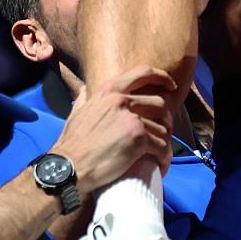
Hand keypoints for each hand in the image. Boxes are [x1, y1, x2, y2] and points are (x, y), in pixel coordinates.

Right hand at [52, 66, 175, 189]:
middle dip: (166, 121)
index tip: (171, 86)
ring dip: (164, 144)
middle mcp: (122, 101)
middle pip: (159, 103)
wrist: (69, 167)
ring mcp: (132, 118)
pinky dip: (164, 158)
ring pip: (162, 128)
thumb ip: (84, 99)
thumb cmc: (72, 144)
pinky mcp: (139, 138)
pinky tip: (161, 166)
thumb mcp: (77, 114)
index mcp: (109, 92)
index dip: (161, 77)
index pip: (142, 72)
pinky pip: (162, 147)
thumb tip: (85, 89)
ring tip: (160, 156)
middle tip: (164, 135)